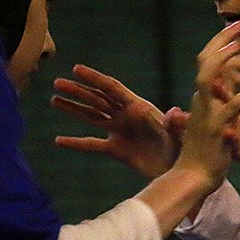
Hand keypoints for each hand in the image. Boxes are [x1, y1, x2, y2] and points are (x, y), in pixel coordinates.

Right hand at [51, 64, 177, 178]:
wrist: (181, 171)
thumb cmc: (185, 148)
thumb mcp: (181, 134)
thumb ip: (176, 124)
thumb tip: (172, 112)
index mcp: (139, 107)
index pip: (112, 88)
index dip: (95, 78)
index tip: (77, 69)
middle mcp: (126, 116)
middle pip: (97, 99)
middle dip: (78, 91)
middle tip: (57, 82)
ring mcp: (120, 131)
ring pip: (91, 116)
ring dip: (73, 109)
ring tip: (53, 99)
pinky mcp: (117, 150)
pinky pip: (92, 144)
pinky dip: (75, 143)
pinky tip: (59, 140)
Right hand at [175, 22, 239, 189]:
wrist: (193, 178)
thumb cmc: (199, 154)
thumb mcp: (201, 126)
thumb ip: (202, 109)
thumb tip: (197, 99)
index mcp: (200, 99)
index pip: (205, 63)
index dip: (218, 44)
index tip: (234, 31)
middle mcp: (201, 101)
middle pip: (205, 61)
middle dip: (222, 40)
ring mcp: (208, 113)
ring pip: (212, 76)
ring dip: (231, 60)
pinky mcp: (219, 127)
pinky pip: (235, 104)